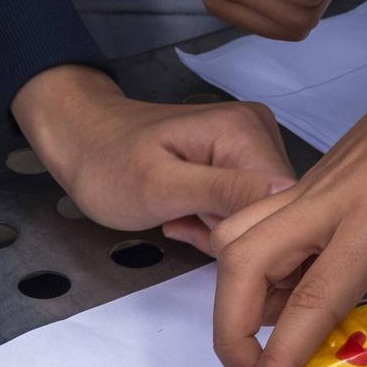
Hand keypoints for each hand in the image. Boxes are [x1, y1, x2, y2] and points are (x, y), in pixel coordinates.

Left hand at [13, 66, 294, 243]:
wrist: (80, 141)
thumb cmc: (106, 164)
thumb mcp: (160, 186)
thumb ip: (224, 192)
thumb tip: (286, 199)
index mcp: (245, 132)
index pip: (283, 203)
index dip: (251, 234)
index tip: (206, 235)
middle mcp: (258, 132)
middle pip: (274, 210)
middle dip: (232, 234)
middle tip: (183, 223)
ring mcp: (250, 147)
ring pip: (258, 215)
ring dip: (220, 232)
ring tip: (179, 217)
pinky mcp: (238, 163)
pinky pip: (243, 210)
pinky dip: (214, 224)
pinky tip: (184, 215)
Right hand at [212, 63, 366, 366]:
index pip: (309, 298)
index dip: (278, 360)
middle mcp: (330, 199)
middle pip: (241, 262)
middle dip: (230, 332)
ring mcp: (314, 186)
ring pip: (235, 238)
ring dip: (234, 296)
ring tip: (267, 346)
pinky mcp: (312, 181)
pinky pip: (258, 226)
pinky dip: (252, 270)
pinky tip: (284, 300)